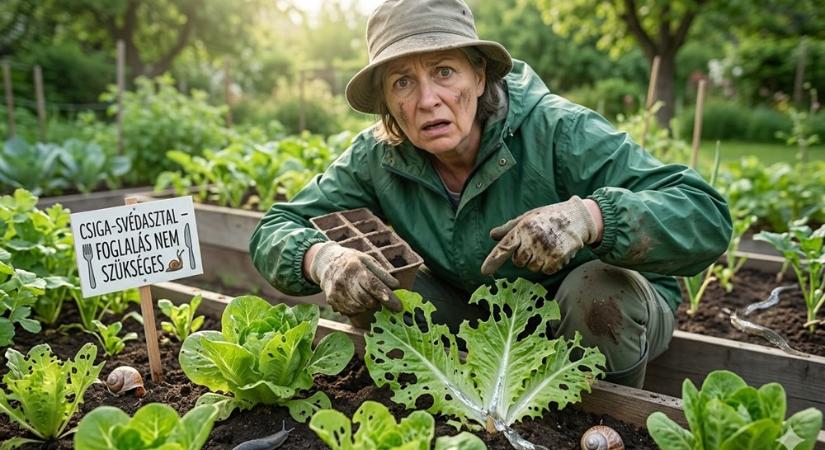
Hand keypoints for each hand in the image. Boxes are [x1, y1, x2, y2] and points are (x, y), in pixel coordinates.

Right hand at [308, 242, 401, 314]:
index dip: (387, 297)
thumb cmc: (352, 261)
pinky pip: (350, 311)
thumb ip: (381, 273)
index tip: (398, 306)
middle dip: (377, 302)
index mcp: (355, 267)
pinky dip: (357, 308)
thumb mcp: (367, 260)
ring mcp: (336, 291)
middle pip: (366, 300)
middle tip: (380, 298)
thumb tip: (396, 286)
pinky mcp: (331, 300)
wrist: (326, 262)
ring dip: (367, 305)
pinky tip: (356, 299)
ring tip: (366, 295)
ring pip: (359, 307)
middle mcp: (343, 280)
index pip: (373, 285)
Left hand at [481, 196, 598, 275]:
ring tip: (547, 246)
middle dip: (524, 256)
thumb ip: (509, 228)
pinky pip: (546, 270)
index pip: (505, 246)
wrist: (577, 217)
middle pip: (518, 262)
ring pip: (532, 268)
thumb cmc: (548, 217)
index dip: (493, 260)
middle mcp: (533, 239)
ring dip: (537, 261)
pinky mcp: (558, 258)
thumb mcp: (528, 217)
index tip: (484, 272)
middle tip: (535, 244)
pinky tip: (555, 251)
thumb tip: (492, 235)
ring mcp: (546, 249)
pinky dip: (549, 264)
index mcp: (523, 227)